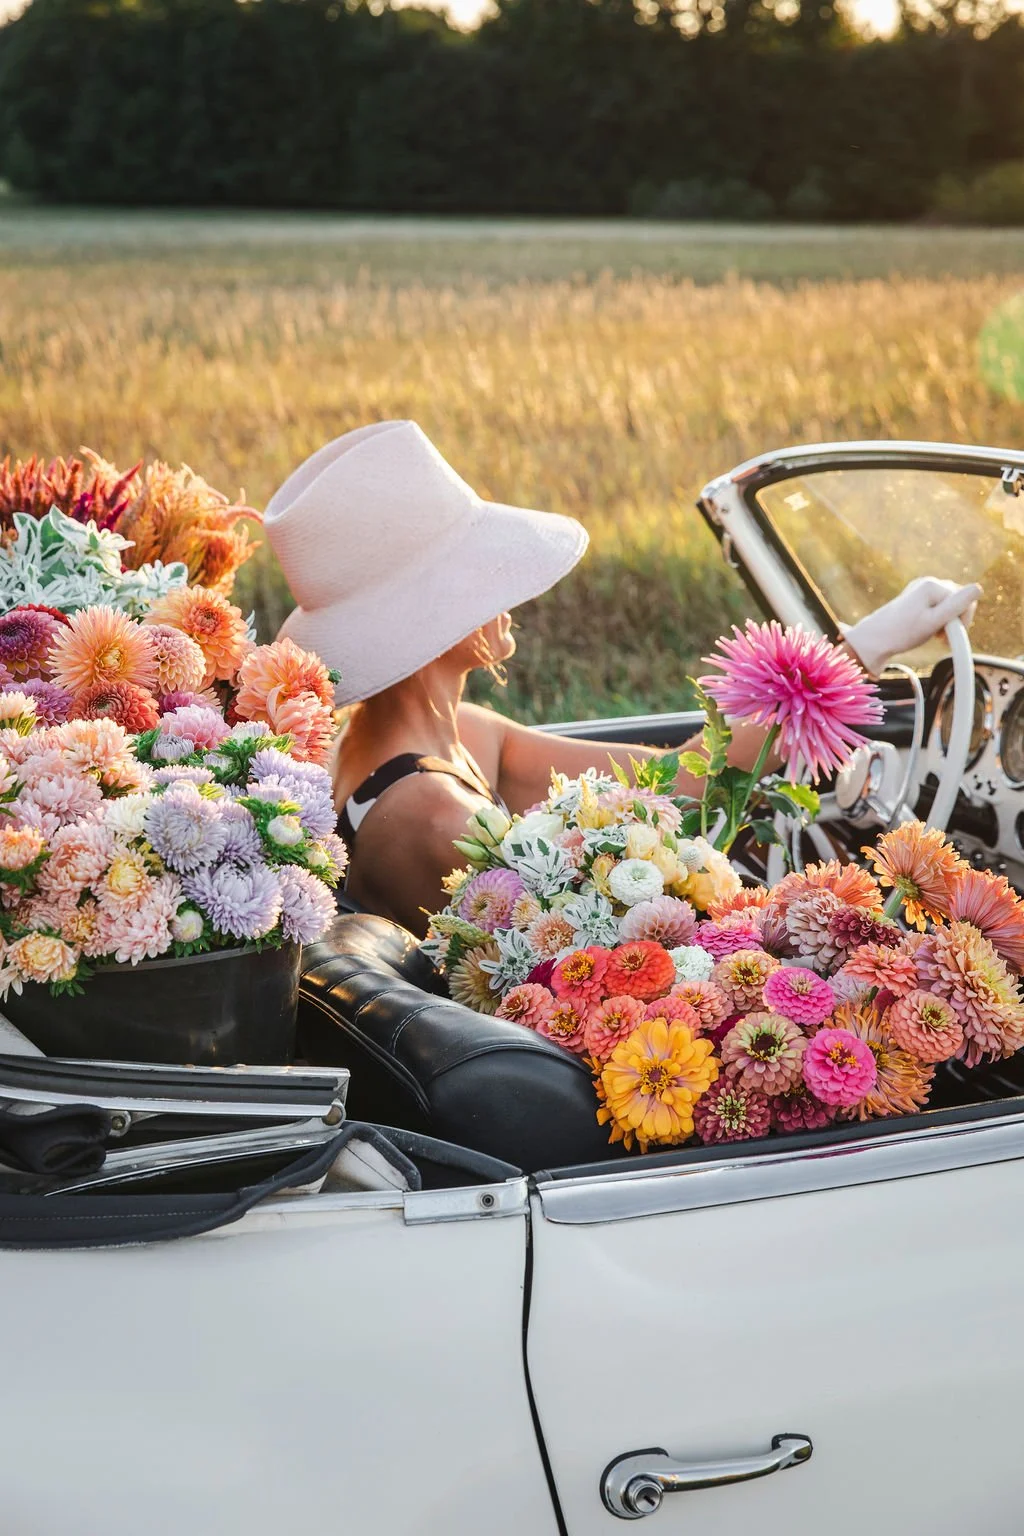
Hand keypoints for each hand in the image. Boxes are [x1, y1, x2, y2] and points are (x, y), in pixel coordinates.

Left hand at [841, 577, 981, 675]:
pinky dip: (937, 619)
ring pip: (948, 605)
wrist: (874, 640)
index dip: (962, 621)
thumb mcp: (934, 622)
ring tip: (934, 635)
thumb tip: (978, 588)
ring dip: (946, 621)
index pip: (965, 600)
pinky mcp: (916, 597)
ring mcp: (920, 588)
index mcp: (933, 585)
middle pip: (957, 601)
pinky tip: (928, 629)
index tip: (948, 637)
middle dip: (954, 621)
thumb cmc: (903, 633)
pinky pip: (937, 606)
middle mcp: (927, 582)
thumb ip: (957, 605)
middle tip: (940, 638)